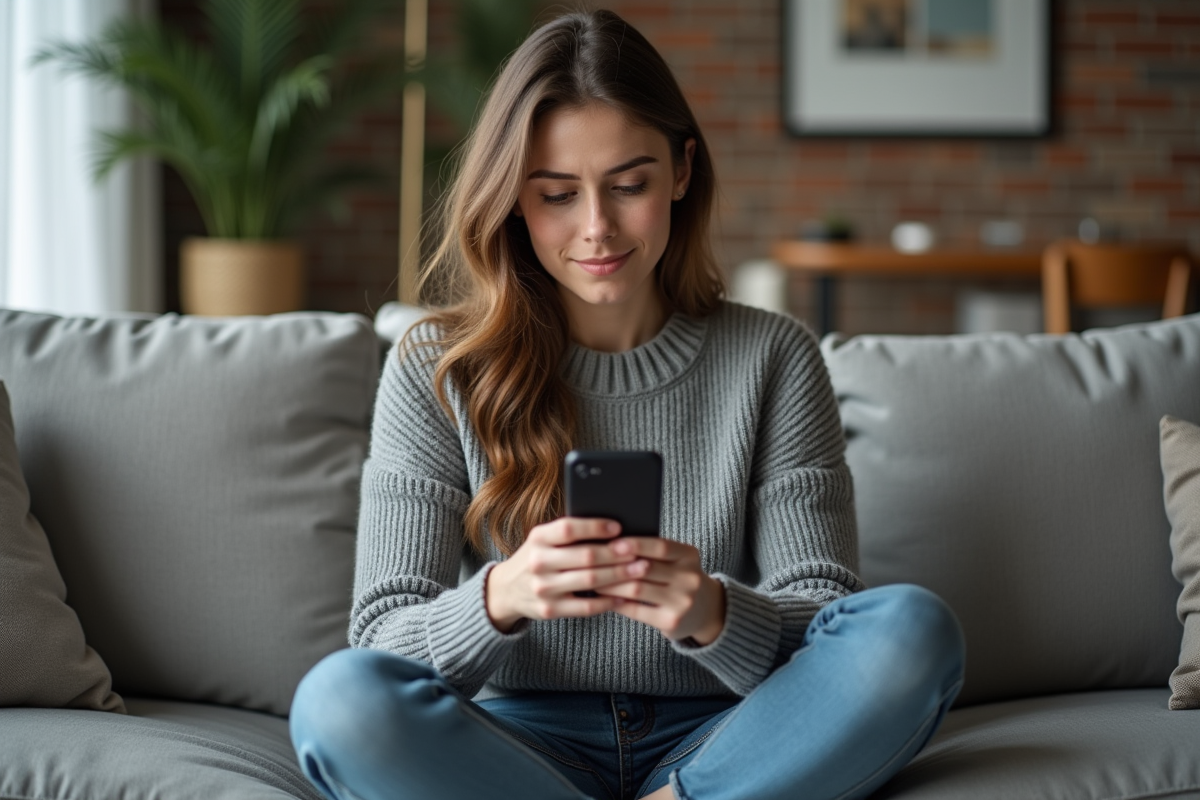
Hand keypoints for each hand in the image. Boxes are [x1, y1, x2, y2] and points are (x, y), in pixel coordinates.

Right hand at [485, 518, 646, 631]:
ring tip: (639, 570)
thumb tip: (613, 528)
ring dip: (619, 575)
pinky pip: (586, 607)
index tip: (618, 527)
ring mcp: (543, 588)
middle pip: (586, 556)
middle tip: (638, 552)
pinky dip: (608, 601)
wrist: (506, 590)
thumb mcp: (543, 540)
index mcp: (538, 538)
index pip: (569, 529)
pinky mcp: (549, 610)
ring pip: (590, 581)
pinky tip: (623, 596)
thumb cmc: (537, 558)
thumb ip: (569, 534)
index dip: (596, 527)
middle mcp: (538, 562)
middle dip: (617, 554)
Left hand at [594, 537, 725, 644]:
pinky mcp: (672, 622)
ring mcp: (682, 602)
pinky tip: (605, 598)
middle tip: (592, 561)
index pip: (660, 546)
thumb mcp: (677, 560)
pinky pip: (637, 611)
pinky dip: (618, 603)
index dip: (635, 544)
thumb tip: (612, 542)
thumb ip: (653, 552)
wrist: (707, 611)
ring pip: (637, 590)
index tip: (612, 543)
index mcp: (689, 556)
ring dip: (611, 584)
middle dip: (616, 564)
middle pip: (645, 568)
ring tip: (593, 579)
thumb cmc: (680, 578)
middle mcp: (689, 578)